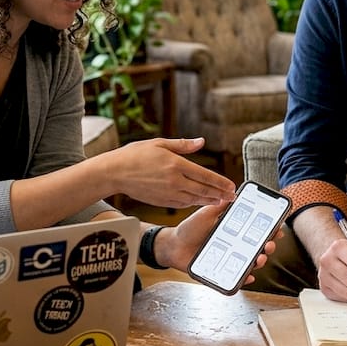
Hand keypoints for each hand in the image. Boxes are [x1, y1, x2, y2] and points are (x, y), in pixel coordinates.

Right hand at [102, 138, 235, 207]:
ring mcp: (168, 193)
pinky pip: (182, 204)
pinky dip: (193, 203)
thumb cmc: (135, 154)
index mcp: (176, 164)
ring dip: (209, 200)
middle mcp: (174, 180)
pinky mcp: (161, 201)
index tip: (232, 186)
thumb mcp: (159, 143)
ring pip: (194, 199)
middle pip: (203, 190)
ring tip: (220, 201)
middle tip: (232, 197)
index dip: (220, 182)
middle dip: (220, 194)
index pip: (205, 175)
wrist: (115, 172)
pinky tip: (200, 201)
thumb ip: (183, 145)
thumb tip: (201, 142)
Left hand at [157, 202, 280, 285]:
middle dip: (268, 246)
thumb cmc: (189, 229)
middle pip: (258, 247)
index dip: (270, 229)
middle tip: (269, 244)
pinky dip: (245, 278)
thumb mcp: (205, 214)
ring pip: (251, 262)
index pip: (257, 230)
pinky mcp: (222, 272)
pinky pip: (237, 277)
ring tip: (259, 259)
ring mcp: (230, 259)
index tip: (277, 228)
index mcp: (234, 231)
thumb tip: (232, 194)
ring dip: (260, 261)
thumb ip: (218, 206)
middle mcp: (235, 245)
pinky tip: (249, 275)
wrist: (173, 246)